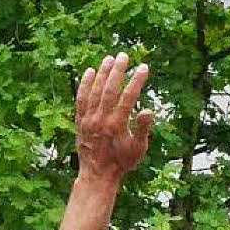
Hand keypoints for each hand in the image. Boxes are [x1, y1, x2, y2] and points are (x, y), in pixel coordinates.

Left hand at [75, 53, 154, 183]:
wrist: (98, 174)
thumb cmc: (122, 162)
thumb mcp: (138, 149)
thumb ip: (143, 129)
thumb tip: (149, 110)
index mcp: (117, 126)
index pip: (128, 97)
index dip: (137, 81)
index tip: (143, 68)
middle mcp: (101, 120)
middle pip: (110, 89)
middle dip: (118, 71)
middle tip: (124, 55)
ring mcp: (88, 119)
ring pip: (95, 91)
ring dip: (102, 73)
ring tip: (109, 58)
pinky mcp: (80, 121)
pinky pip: (81, 99)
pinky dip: (85, 84)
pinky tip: (89, 71)